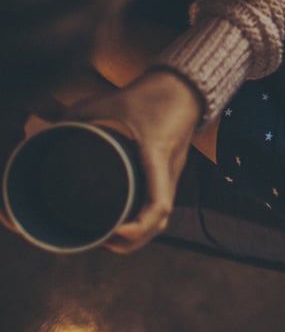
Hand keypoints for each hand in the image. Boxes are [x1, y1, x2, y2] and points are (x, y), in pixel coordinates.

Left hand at [65, 69, 203, 253]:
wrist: (186, 89)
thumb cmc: (152, 94)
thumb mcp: (112, 100)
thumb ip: (80, 113)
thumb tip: (53, 129)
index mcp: (156, 155)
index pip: (158, 204)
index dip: (138, 227)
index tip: (114, 233)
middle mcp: (168, 171)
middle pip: (160, 222)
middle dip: (133, 241)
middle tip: (103, 242)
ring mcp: (172, 174)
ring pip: (162, 219)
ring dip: (140, 236)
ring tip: (110, 239)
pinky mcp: (170, 174)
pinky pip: (161, 206)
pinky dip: (145, 222)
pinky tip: (125, 223)